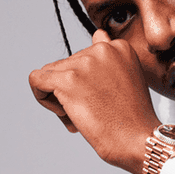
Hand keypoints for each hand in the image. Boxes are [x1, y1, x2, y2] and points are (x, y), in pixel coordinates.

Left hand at [29, 30, 160, 173]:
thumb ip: (110, 58)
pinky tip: (64, 112)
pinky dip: (42, 97)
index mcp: (119, 47)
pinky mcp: (67, 80)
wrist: (138, 139)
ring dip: (58, 96)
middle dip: (71, 89)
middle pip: (66, 65)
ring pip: (50, 73)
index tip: (101, 97)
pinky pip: (36, 80)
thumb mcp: (127, 77)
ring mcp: (84, 63)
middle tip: (92, 110)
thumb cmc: (132, 118)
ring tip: (81, 114)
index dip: (87, 80)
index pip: (84, 56)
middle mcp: (102, 49)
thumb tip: (98, 34)